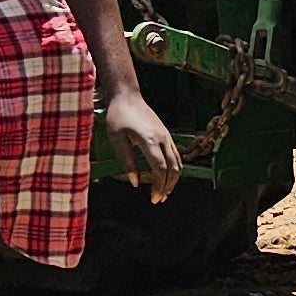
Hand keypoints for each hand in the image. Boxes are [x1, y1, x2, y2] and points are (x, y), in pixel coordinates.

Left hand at [102, 88, 184, 202]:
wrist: (127, 95)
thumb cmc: (118, 115)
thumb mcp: (116, 139)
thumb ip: (127, 161)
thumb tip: (135, 183)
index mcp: (149, 140)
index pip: (160, 169)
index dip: (158, 185)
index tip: (153, 198)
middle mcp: (162, 138)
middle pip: (173, 169)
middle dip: (167, 186)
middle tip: (158, 199)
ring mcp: (167, 135)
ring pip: (178, 163)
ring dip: (173, 180)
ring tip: (164, 192)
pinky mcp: (166, 134)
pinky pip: (176, 155)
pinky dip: (174, 169)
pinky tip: (167, 177)